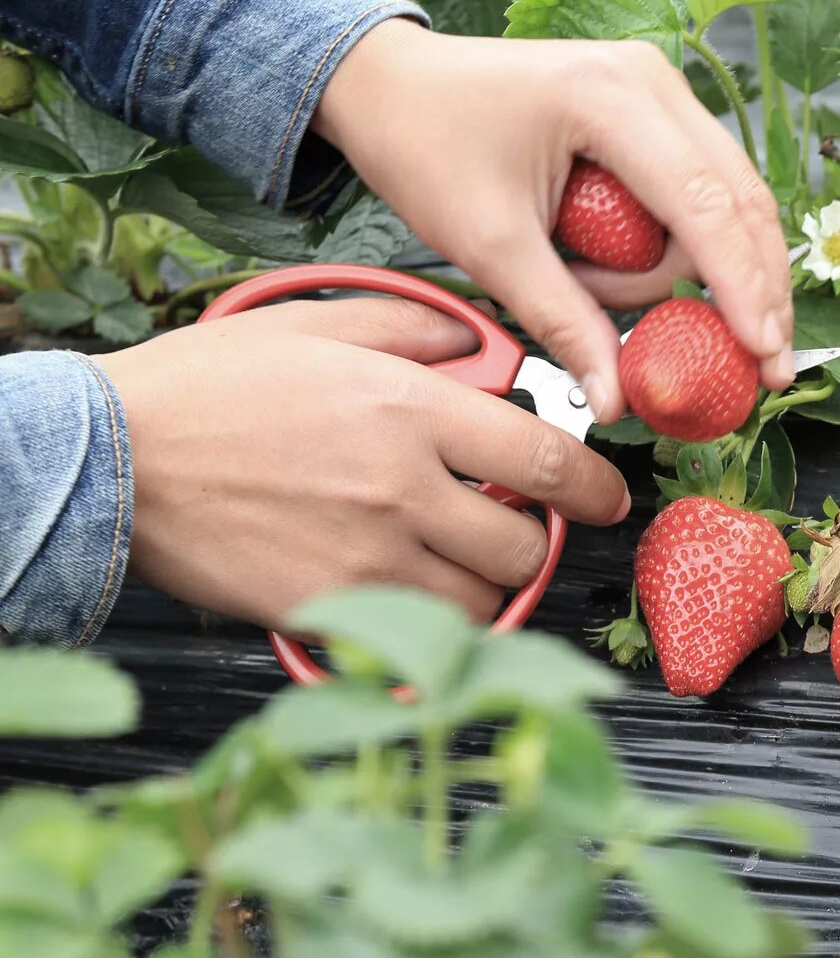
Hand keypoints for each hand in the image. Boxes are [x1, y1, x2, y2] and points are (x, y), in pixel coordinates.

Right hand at [95, 297, 630, 628]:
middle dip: (534, 543)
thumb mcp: (317, 323)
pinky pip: (414, 634)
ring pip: (480, 602)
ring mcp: (366, 556)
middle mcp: (401, 488)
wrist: (113, 458)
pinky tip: (405, 592)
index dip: (595, 488)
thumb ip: (411, 326)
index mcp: (410, 410)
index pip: (544, 461)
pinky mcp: (327, 607)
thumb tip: (476, 339)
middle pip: (525, 546)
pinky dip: (425, 623)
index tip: (608, 498)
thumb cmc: (207, 389)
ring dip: (484, 588)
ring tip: (452, 562)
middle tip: (511, 528)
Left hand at [309, 18, 795, 418]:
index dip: (742, 287)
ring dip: (703, 269)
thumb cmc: (424, 146)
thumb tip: (615, 400)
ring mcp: (660, 88)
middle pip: (741, 199)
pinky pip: (703, 188)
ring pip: (731, 197)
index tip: (764, 353)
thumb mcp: (489, 246)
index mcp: (610, 98)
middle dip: (754, 288)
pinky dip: (692, 245)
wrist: (388, 82)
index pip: (705, 205)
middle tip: (762, 365)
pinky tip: (648, 279)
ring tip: (605, 297)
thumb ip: (563, 321)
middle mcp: (653, 81)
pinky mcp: (656, 108)